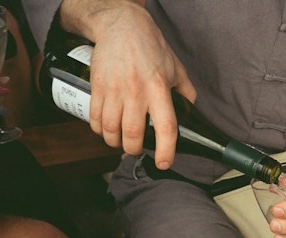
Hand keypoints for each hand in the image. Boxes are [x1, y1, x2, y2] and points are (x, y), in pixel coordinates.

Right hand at [59, 0, 196, 169]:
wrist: (121, 27)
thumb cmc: (151, 47)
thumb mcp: (176, 68)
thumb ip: (185, 93)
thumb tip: (190, 112)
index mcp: (159, 89)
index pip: (165, 126)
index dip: (165, 150)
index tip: (164, 162)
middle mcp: (136, 92)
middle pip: (133, 134)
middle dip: (135, 149)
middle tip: (138, 148)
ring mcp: (114, 90)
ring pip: (110, 131)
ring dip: (116, 143)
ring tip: (121, 141)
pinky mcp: (97, 87)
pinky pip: (95, 119)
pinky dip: (100, 131)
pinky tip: (107, 130)